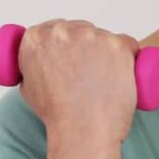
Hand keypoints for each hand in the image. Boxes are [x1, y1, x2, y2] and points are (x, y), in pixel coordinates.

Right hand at [18, 19, 140, 150]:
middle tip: (90, 70)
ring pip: (104, 36)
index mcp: (35, 38)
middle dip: (86, 45)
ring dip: (106, 50)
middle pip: (80, 28)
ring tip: (105, 79)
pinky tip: (126, 67)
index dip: (65, 40)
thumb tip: (44, 62)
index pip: (54, 28)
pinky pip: (128, 42)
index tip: (72, 52)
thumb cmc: (57, 115)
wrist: (82, 131)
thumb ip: (33, 67)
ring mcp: (93, 36)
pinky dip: (129, 53)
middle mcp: (62, 32)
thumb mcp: (29, 87)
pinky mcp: (118, 45)